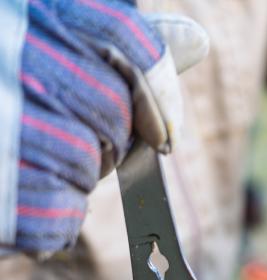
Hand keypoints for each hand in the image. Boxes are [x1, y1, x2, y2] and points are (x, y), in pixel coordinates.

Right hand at [15, 0, 207, 252]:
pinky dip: (53, 219)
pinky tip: (21, 200)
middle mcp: (2, 50)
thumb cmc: (1, 92)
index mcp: (20, 11)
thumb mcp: (36, 46)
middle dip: (109, 140)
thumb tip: (194, 43)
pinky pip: (54, 212)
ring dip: (76, 180)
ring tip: (31, 167)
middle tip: (72, 144)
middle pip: (110, 106)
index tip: (164, 129)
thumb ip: (108, 45)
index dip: (159, 85)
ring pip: (85, 163)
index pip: (121, 36)